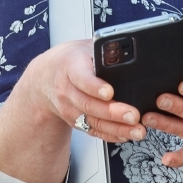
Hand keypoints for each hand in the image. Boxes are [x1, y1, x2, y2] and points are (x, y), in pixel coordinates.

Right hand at [16, 40, 144, 142]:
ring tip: (137, 130)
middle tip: (133, 115)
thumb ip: (103, 50)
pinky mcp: (75, 121)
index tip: (109, 92)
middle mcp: (67, 91)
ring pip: (93, 121)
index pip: (81, 78)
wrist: (46, 78)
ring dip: (116, 128)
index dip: (95, 86)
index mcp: (70, 67)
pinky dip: (111, 135)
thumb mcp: (85, 47)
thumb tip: (126, 52)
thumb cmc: (71, 60)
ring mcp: (70, 109)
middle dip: (113, 112)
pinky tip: (126, 135)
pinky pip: (93, 131)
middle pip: (89, 104)